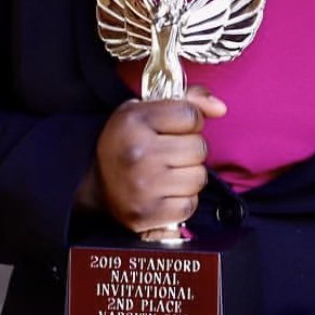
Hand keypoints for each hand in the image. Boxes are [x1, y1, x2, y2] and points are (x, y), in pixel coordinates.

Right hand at [90, 84, 225, 233]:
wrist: (94, 183)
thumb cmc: (128, 141)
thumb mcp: (149, 108)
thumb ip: (190, 99)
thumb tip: (221, 109)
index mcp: (134, 121)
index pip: (192, 116)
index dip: (189, 122)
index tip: (171, 129)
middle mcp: (137, 154)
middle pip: (199, 148)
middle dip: (190, 150)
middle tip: (168, 154)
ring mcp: (142, 187)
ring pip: (198, 178)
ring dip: (188, 176)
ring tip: (166, 173)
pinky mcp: (146, 215)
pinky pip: (189, 205)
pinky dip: (182, 201)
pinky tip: (164, 193)